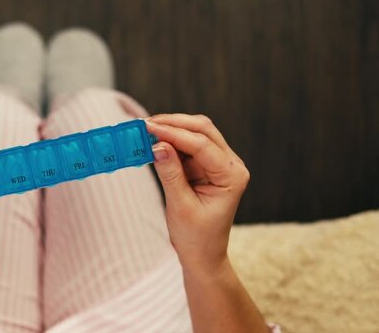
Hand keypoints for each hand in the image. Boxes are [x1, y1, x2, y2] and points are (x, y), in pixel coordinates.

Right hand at [145, 114, 249, 273]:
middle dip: (174, 123)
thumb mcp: (180, 206)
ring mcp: (217, 164)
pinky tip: (152, 140)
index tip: (149, 128)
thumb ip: (170, 173)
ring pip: (195, 133)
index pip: (202, 145)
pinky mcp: (204, 166)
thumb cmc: (196, 236)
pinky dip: (170, 141)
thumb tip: (158, 145)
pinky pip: (187, 146)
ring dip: (171, 129)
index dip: (174, 133)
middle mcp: (230, 165)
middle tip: (146, 124)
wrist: (202, 255)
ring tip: (146, 130)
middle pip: (203, 130)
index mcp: (232, 176)